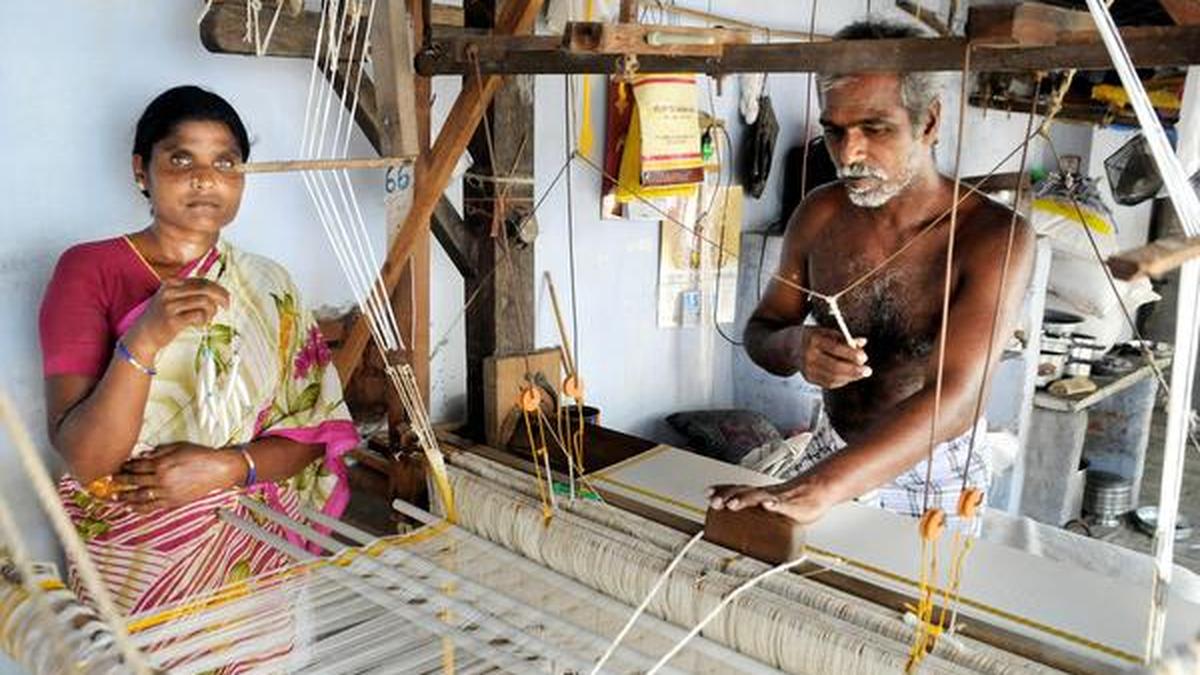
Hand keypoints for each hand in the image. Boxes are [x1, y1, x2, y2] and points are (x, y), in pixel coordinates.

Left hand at [113, 442, 243, 512]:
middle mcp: (161, 480)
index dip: (125, 466)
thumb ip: (159, 452)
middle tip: (111, 480)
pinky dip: (139, 508)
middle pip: (134, 481)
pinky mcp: (173, 502)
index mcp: (161, 465)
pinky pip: (151, 507)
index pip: (136, 466)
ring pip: (139, 496)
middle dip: (120, 481)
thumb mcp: (178, 447)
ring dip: (125, 496)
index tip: (118, 467)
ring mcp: (167, 493)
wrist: (219, 470)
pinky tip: (131, 507)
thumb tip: (143, 456)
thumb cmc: (201, 456)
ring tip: (115, 496)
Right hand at [124, 278, 230, 357]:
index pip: (202, 281)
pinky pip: (199, 316)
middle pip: (206, 288)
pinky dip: (204, 320)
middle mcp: (170, 291)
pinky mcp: (173, 320)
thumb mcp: (173, 299)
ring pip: (205, 302)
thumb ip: (191, 292)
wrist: (143, 336)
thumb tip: (217, 290)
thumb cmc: (162, 318)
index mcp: (171, 283)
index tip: (225, 297)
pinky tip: (199, 325)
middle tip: (227, 306)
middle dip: (221, 297)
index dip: (218, 288)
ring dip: (211, 312)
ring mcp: (170, 305)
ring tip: (206, 320)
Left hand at [707, 477, 835, 526]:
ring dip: (744, 499)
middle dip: (727, 496)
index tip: (707, 493)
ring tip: (732, 503)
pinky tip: (768, 505)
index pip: (737, 489)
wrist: (819, 490)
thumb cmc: (795, 499)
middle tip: (714, 501)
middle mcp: (766, 493)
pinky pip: (783, 504)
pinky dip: (774, 504)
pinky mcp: (794, 505)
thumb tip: (738, 524)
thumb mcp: (771, 504)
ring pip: (759, 496)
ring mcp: (779, 498)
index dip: (722, 490)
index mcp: (759, 494)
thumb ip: (756, 511)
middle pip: (743, 491)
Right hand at [796, 326, 870, 388]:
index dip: (851, 354)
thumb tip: (863, 342)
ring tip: (861, 373)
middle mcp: (808, 356)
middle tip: (867, 370)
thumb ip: (844, 338)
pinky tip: (850, 376)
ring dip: (850, 377)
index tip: (864, 357)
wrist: (790, 347)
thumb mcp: (826, 332)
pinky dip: (842, 381)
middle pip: (834, 367)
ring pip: (833, 378)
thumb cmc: (813, 337)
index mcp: (813, 340)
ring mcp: (807, 369)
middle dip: (854, 370)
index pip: (835, 349)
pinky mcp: (809, 378)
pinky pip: (829, 383)